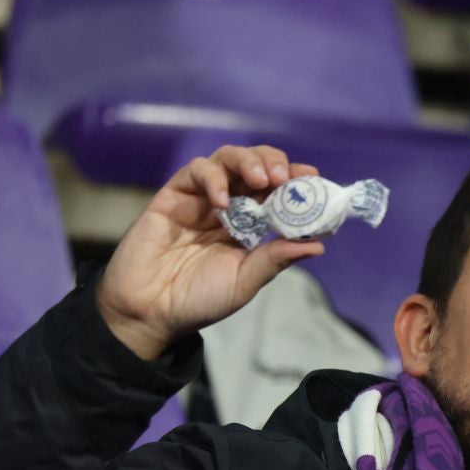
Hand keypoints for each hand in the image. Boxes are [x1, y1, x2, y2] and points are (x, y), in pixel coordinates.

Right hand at [95, 144, 325, 359]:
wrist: (152, 310)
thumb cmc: (200, 299)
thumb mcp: (245, 281)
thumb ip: (276, 259)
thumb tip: (318, 245)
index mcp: (251, 226)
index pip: (277, 192)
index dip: (295, 181)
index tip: (313, 177)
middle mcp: (229, 207)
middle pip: (255, 166)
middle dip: (274, 164)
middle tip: (284, 177)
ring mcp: (201, 198)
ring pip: (227, 159)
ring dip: (248, 162)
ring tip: (261, 179)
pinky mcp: (174, 196)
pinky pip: (195, 171)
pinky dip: (213, 178)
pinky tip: (221, 202)